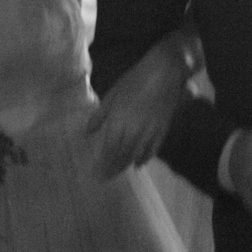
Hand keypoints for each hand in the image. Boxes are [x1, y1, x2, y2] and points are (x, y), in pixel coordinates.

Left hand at [87, 31, 196, 180]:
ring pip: (136, 155)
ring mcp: (149, 132)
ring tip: (118, 173)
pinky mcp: (162, 130)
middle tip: (105, 179)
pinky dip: (145, 158)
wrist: (163, 72)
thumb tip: (87, 132)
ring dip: (126, 165)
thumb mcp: (112, 95)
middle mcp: (133, 131)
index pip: (109, 150)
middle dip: (112, 169)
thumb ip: (99, 116)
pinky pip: (153, 149)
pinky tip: (139, 163)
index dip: (102, 165)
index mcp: (118, 122)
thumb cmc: (134, 80)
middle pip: (122, 156)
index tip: (95, 175)